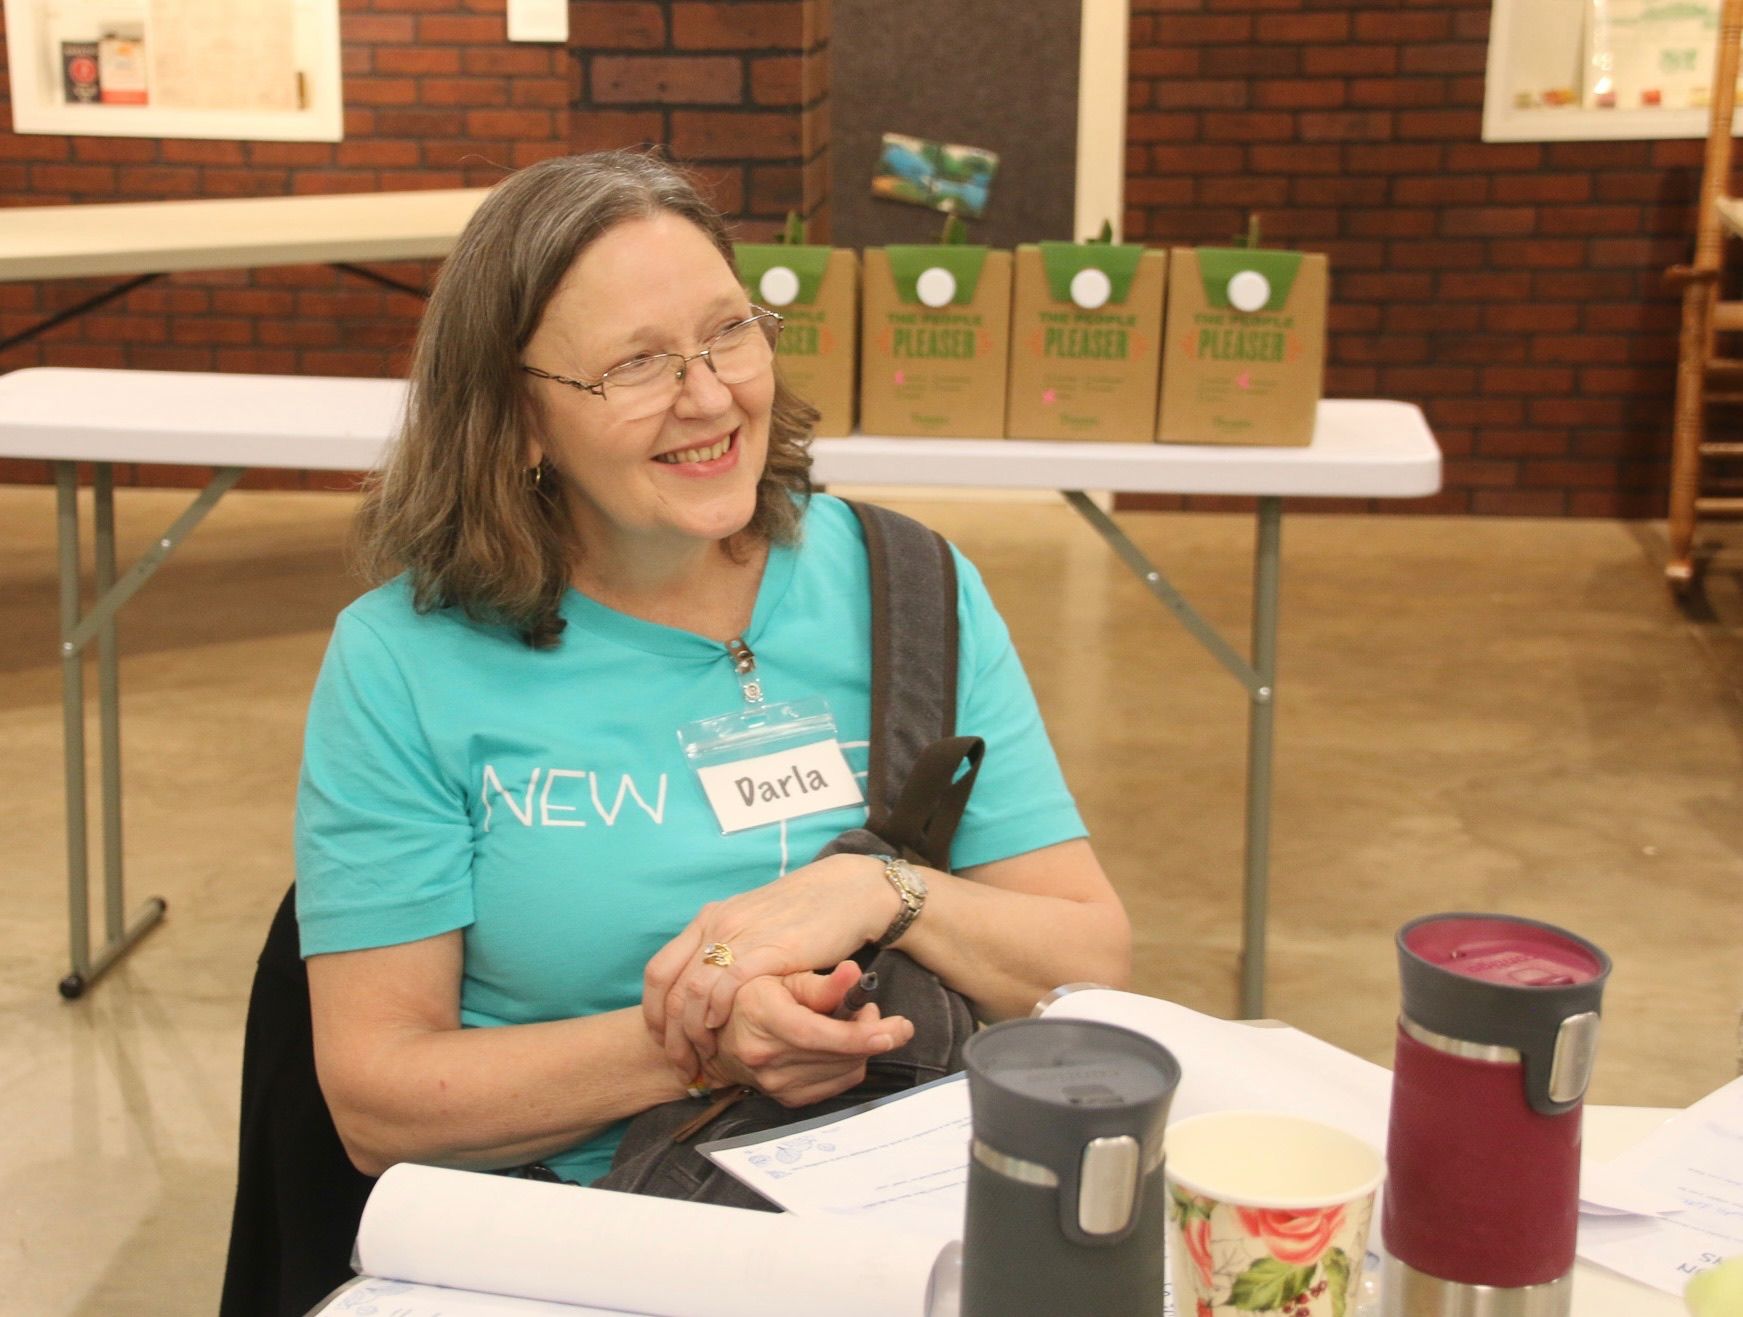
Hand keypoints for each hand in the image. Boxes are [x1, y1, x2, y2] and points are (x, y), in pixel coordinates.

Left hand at [642, 853, 897, 1074]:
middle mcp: (716, 925)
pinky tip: (721, 1029)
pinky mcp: (768, 948)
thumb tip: (710, 992)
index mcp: (709, 919)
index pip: (658, 971)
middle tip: (679, 1062)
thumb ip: (729, 951)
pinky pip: (727, 985)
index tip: (663, 1040)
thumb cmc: (804, 914)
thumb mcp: (754, 927)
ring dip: (690, 1033)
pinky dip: (717, 1012)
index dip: (654, 1012)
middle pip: (669, 987)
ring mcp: (740, 935)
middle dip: (669, 1034)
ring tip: (699, 1058)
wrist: (846, 891)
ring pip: (691, 991)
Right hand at [701, 962, 914, 1106]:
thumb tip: (854, 974)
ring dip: (861, 1049)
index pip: (814, 1033)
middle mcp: (764, 1055)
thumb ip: (823, 982)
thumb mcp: (785, 976)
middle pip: (836, 1055)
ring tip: (853, 1024)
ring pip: (843, 1071)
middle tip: (874, 1012)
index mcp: (761, 1015)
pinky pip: (837, 1084)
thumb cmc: (758, 996)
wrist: (726, 1035)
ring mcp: (774, 1083)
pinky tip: (841, 1046)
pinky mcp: (787, 1099)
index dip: (856, 1035)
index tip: (892, 1031)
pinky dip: (849, 1065)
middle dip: (872, 1035)